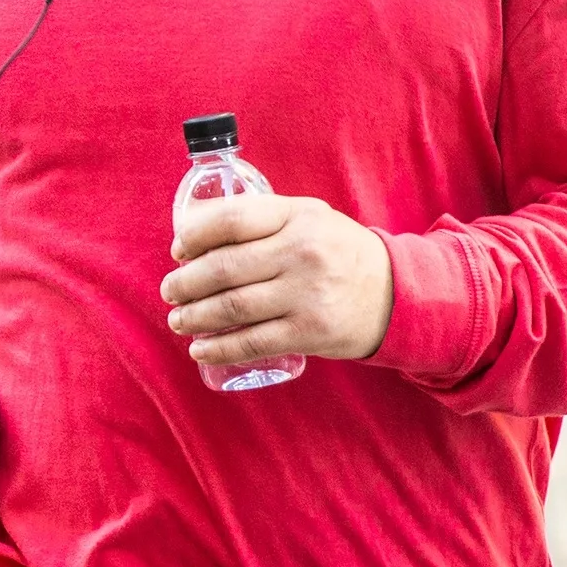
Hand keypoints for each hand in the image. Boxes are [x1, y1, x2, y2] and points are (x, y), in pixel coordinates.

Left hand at [161, 193, 394, 364]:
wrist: (396, 293)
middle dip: (185, 283)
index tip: (177, 250)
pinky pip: (253, 343)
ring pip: (232, 308)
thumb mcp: (307, 217)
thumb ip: (261, 217)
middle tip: (170, 291)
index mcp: (296, 216)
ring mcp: (306, 294)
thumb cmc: (337, 251)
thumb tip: (194, 226)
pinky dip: (220, 349)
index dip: (193, 235)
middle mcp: (301, 252)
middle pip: (223, 268)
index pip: (230, 220)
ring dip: (194, 317)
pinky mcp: (310, 332)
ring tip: (179, 320)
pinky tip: (201, 349)